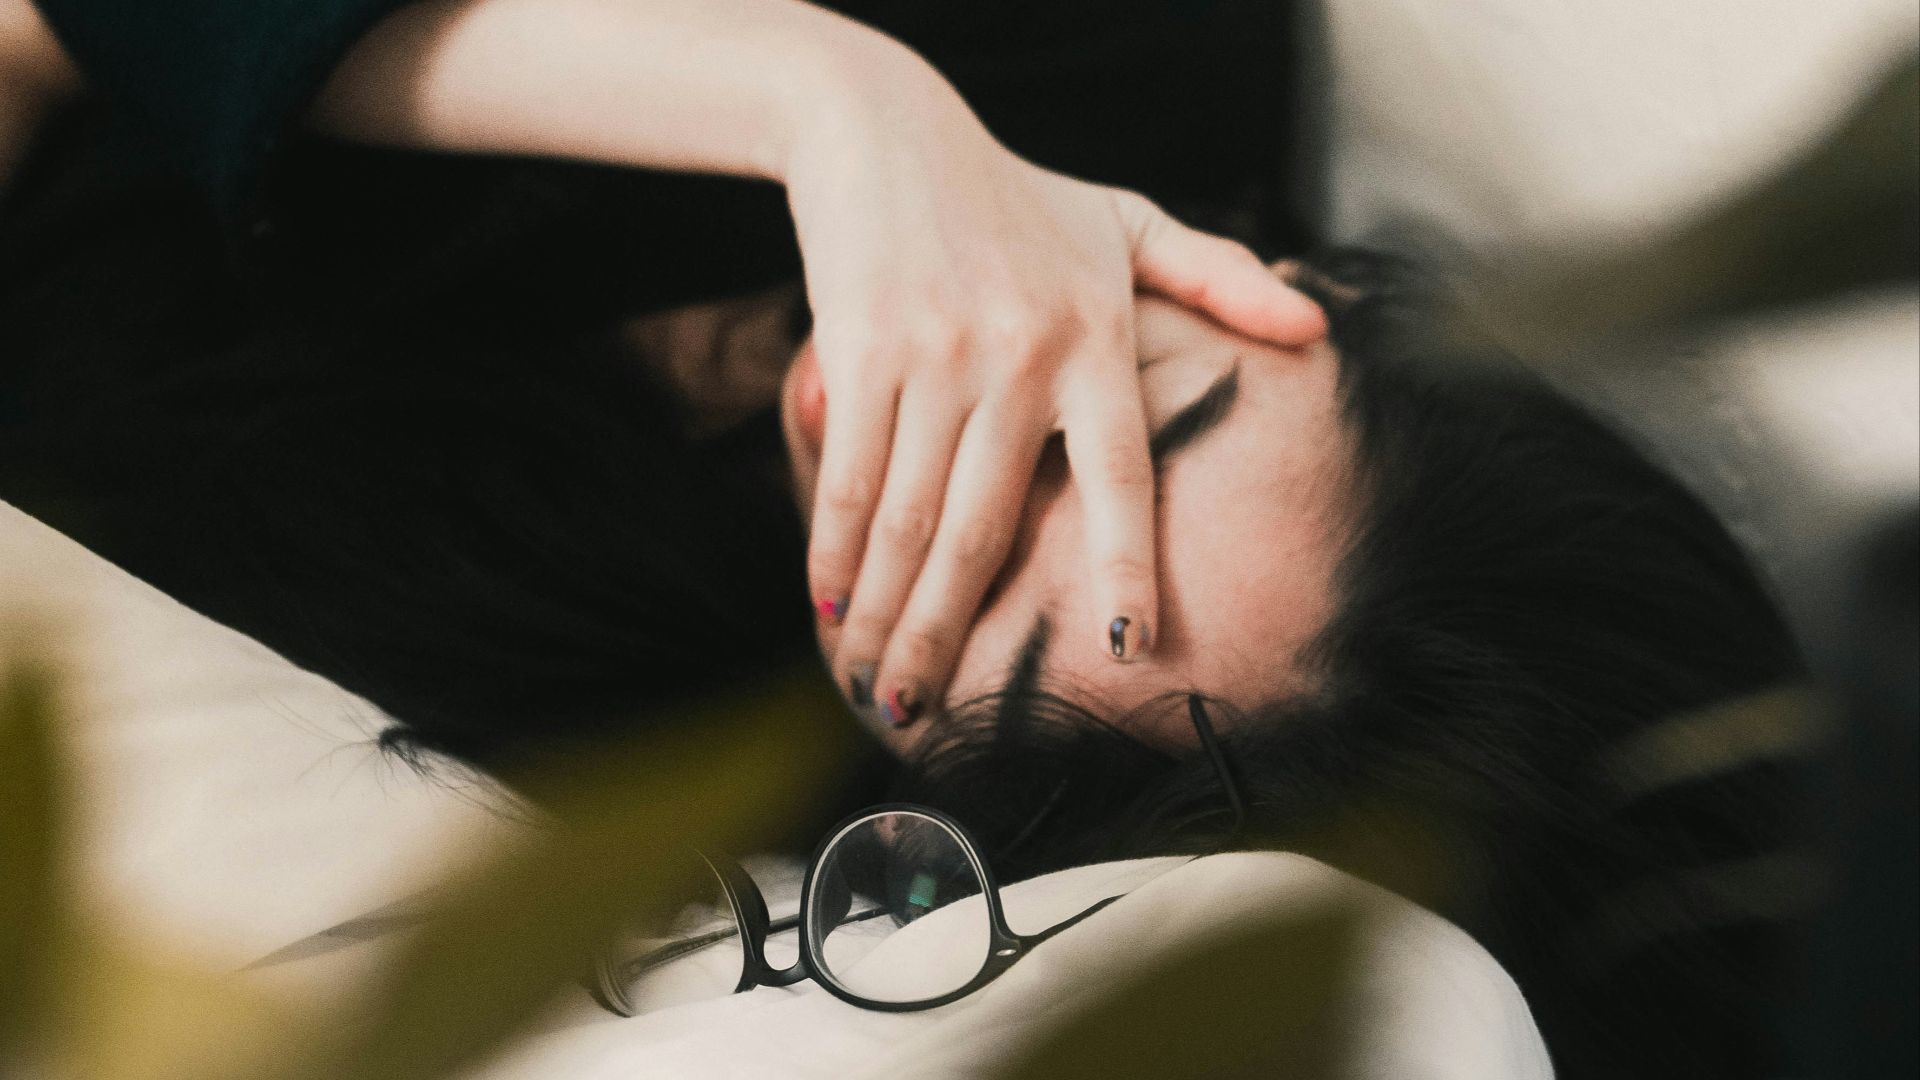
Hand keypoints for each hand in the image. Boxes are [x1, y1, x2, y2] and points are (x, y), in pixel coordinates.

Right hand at [784, 60, 1325, 726]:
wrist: (886, 130)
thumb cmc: (1016, 194)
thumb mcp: (1127, 220)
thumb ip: (1217, 277)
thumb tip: (1315, 332)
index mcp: (1095, 339)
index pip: (1121, 476)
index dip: (1121, 566)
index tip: (1122, 647)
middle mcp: (1021, 356)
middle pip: (985, 527)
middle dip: (945, 636)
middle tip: (920, 716)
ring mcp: (937, 355)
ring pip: (911, 516)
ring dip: (884, 615)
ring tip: (871, 686)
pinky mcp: (862, 347)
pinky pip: (851, 474)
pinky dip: (833, 548)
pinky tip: (827, 605)